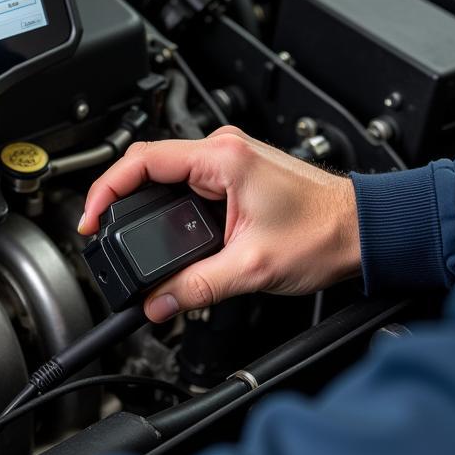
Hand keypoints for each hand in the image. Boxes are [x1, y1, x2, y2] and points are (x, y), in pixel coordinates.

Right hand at [79, 127, 360, 322]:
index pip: (142, 161)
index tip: (91, 219)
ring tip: (122, 230)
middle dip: (117, 197)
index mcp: (223, 159)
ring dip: (142, 200)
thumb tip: (157, 304)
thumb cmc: (325, 234)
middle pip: (147, 163)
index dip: (106, 190)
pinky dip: (165, 202)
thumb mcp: (252, 268)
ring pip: (165, 172)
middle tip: (100, 231)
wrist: (363, 229)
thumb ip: (197, 288)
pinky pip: (185, 180)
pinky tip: (159, 225)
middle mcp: (223, 150)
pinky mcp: (234, 172)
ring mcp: (229, 159)